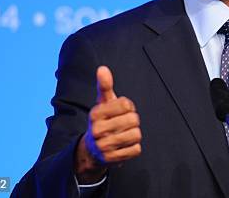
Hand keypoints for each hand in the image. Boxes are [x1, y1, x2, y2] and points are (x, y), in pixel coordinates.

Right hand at [74, 66, 141, 182]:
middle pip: (134, 120)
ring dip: (134, 134)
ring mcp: (104, 146)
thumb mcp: (102, 103)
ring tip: (124, 134)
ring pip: (136, 135)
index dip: (128, 106)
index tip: (122, 110)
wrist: (92, 151)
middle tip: (124, 124)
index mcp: (95, 114)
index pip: (126, 104)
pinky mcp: (112, 159)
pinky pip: (136, 149)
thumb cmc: (103, 121)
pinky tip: (124, 146)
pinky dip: (134, 147)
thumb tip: (103, 68)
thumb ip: (104, 86)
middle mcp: (97, 130)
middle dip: (133, 121)